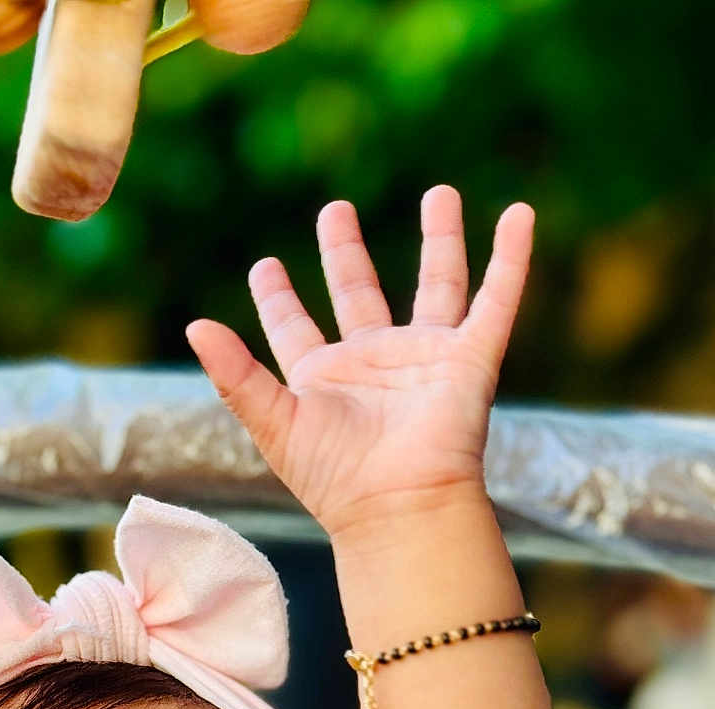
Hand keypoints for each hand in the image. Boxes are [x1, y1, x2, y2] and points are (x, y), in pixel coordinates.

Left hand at [185, 185, 533, 542]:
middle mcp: (373, 364)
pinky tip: (520, 216)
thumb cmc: (333, 479)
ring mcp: (424, 359)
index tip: (265, 265)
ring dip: (440, 240)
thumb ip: (235, 375)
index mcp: (323, 379)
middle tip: (335, 209)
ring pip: (436, 285)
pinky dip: (511, 259)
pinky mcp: (470, 361)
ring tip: (441, 193)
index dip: (278, 298)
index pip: (295, 327)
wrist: (398, 508)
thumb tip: (194, 325)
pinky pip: (497, 300)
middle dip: (345, 253)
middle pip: (358, 293)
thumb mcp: (274, 423)